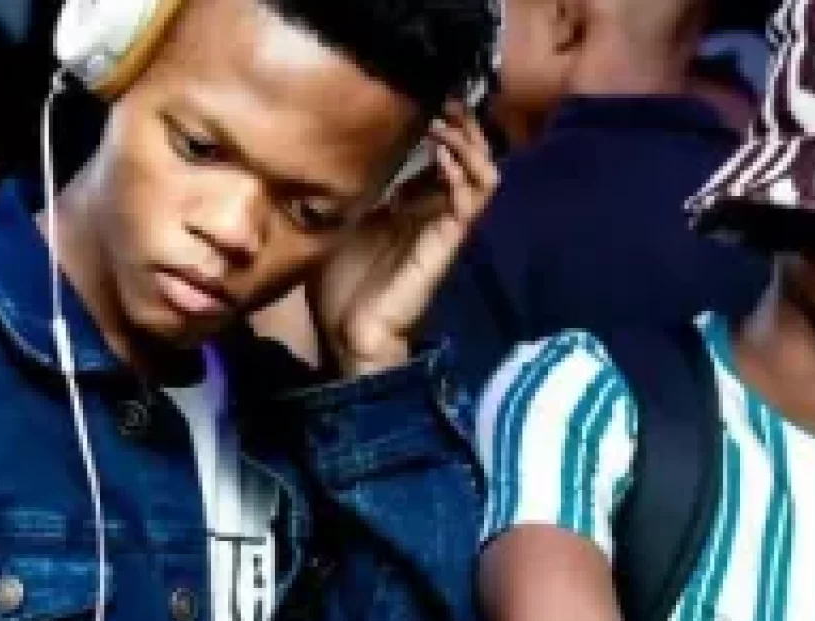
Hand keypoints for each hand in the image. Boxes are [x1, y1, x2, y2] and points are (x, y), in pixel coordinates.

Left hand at [310, 102, 497, 376]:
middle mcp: (436, 211)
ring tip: (445, 118)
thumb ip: (345, 189)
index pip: (441, 152)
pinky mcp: (450, 241)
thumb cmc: (340, 285)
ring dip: (468, 140)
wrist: (350, 334)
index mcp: (412, 205)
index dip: (438, 121)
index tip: (418, 93)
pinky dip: (464, 168)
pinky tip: (442, 150)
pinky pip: (474, 197)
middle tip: (439, 96)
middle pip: (471, 155)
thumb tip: (330, 151)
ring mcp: (447, 225)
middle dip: (460, 122)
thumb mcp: (337, 220)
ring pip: (484, 171)